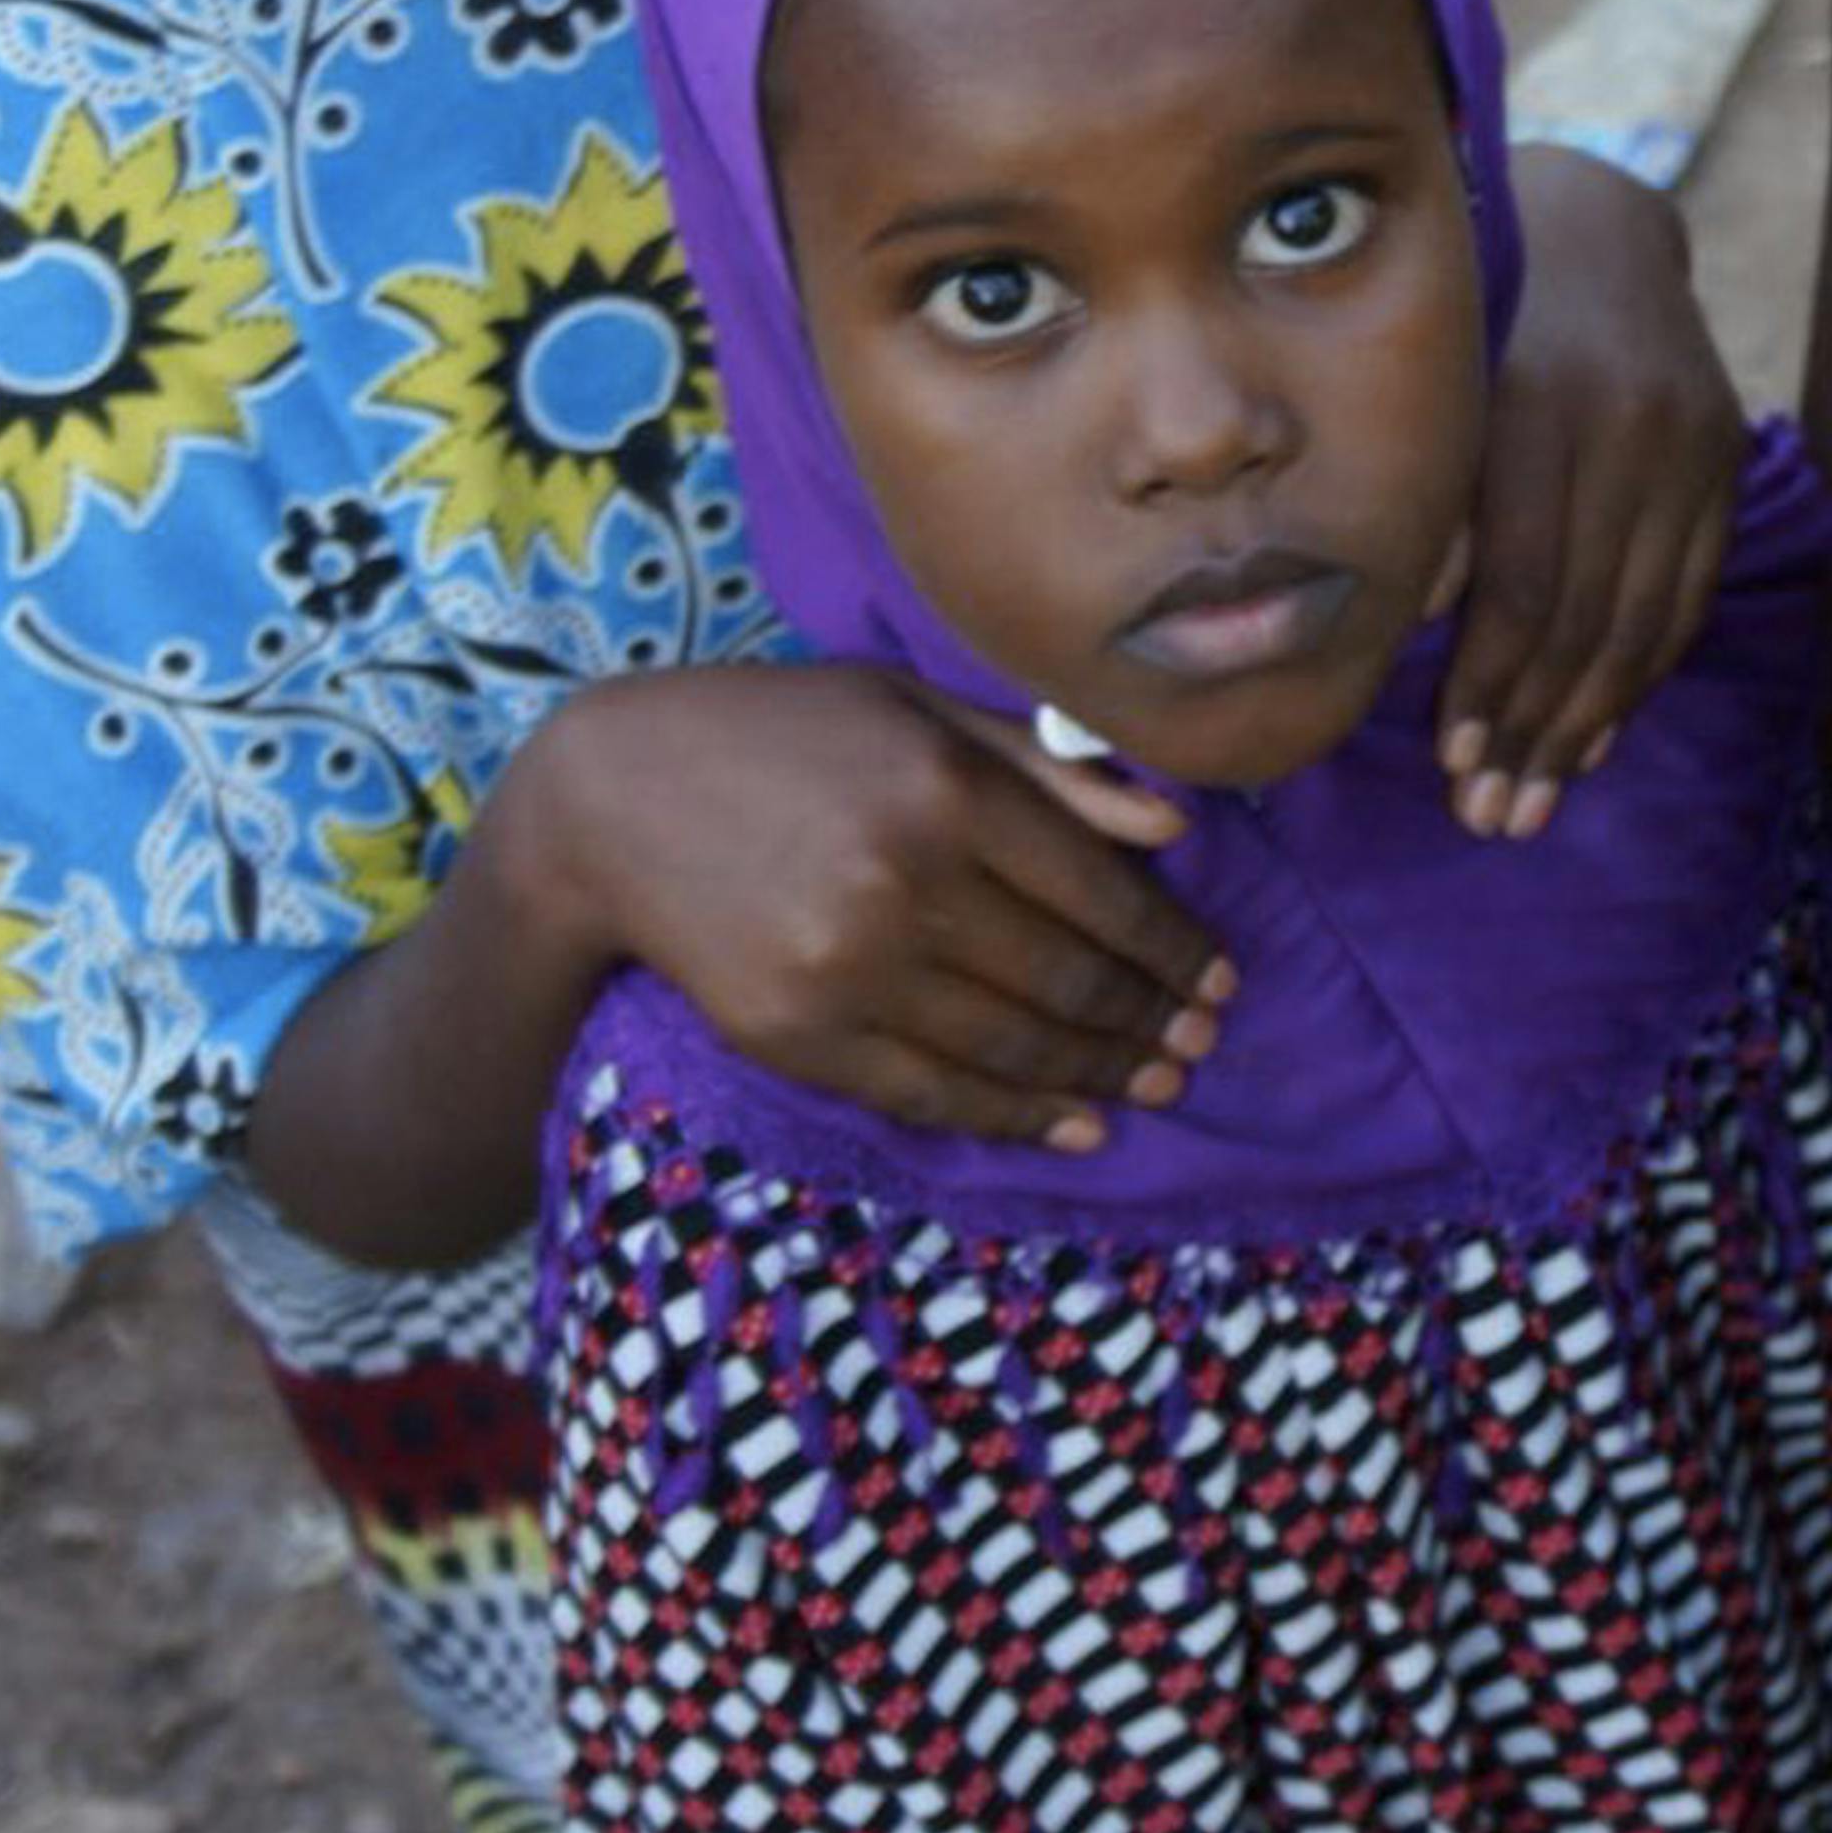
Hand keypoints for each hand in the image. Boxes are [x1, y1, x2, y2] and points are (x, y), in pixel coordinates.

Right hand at [521, 661, 1216, 1141]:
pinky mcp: (796, 1035)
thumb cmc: (783, 734)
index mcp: (946, 789)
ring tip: (1160, 1085)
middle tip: (1205, 1042)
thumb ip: (1047, 768)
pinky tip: (1075, 1124)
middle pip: (1067, 977)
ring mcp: (845, 970)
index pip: (1101, 891)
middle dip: (1151, 1019)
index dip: (1175, 947)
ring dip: (1101, 1075)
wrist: (609, 803)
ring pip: (1011, 1045)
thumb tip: (1175, 830)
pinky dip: (1015, 1117)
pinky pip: (932, 1093)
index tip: (1222, 977)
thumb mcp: (917, 708)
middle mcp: (903, 882)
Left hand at [1446, 151, 1748, 834]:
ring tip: (1538, 800)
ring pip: (1645, 618)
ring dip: (1587, 724)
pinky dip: (1641, 675)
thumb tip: (1409, 635)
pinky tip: (1598, 735)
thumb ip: (1429, 507)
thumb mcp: (1433, 393)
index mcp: (1540, 405)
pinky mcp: (1726, 461)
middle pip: (1588, 616)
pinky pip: (1688, 596)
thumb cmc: (1473, 324)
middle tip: (1492, 815)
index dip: (1489, 683)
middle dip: (1534, 729)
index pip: (1525, 582)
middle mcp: (1630, 424)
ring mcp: (1694, 444)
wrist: (1597, 231)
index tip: (1451, 760)